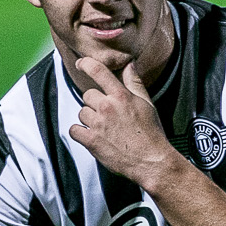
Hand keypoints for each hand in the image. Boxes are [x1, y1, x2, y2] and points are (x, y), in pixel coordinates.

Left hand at [66, 49, 174, 183]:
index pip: (98, 71)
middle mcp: (108, 107)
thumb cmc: (151, 133)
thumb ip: (134, 83)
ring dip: (89, 119)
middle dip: (95, 103)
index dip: (86, 64)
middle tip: (108, 115)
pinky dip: (80, 133)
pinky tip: (92, 136)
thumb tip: (129, 65)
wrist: (151, 161)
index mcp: (121, 96)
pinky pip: (74, 130)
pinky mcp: (91, 141)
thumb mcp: (147, 103)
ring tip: (105, 128)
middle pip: (87, 95)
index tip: (81, 63)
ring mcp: (98, 124)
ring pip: (82, 113)